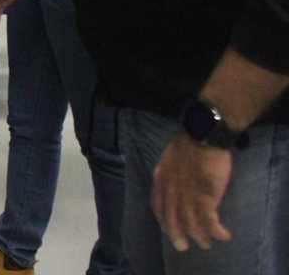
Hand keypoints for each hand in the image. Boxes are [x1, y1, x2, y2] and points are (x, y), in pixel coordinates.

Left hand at [152, 132, 232, 250]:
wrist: (201, 135)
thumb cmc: (188, 143)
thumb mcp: (168, 158)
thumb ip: (169, 173)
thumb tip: (175, 182)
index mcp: (160, 179)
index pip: (157, 206)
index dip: (163, 220)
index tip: (169, 229)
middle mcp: (170, 191)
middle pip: (171, 221)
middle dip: (177, 236)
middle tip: (183, 247)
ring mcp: (186, 195)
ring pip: (191, 224)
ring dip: (200, 237)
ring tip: (207, 244)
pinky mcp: (204, 197)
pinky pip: (209, 221)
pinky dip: (216, 231)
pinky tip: (223, 235)